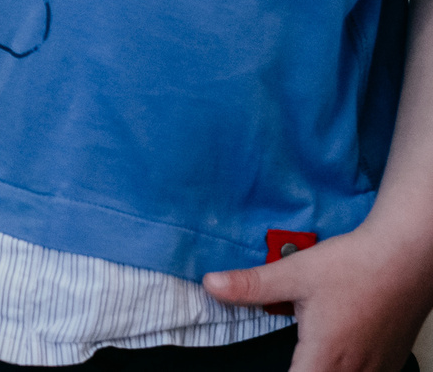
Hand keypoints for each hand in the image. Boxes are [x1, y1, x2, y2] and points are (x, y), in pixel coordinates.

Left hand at [205, 222, 432, 370]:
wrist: (407, 257)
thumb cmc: (355, 266)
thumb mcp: (294, 273)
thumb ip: (251, 286)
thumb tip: (211, 285)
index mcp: (326, 357)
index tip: (262, 366)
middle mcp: (355, 371)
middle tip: (289, 356)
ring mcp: (377, 369)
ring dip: (319, 369)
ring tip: (306, 355)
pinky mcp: (390, 361)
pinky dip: (344, 370)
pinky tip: (335, 355)